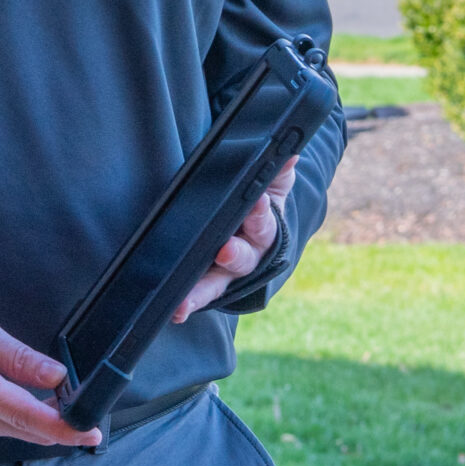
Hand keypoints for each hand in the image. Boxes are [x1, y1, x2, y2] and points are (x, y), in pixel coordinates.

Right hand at [0, 303, 103, 447]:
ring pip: (26, 433)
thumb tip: (58, 377)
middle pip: (32, 431)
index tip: (91, 428)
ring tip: (78, 402)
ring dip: (54, 424)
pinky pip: (14, 429)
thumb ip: (18, 355)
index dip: (63, 426)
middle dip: (69, 426)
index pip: (26, 414)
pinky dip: (37, 420)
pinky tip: (51, 404)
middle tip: (97, 409)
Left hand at [172, 157, 295, 324]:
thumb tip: (290, 154)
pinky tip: (174, 311)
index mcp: (264, 231)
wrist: (249, 225)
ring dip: (200, 294)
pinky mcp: (205, 282)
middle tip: (225, 250)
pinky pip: (197, 294)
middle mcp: (247, 256)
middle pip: (242, 260)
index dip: (260, 214)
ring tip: (183, 304)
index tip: (257, 201)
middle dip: (234, 255)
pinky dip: (187, 303)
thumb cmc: (261, 205)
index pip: (264, 223)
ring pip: (215, 285)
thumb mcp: (272, 187)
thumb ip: (278, 172)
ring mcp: (224, 272)